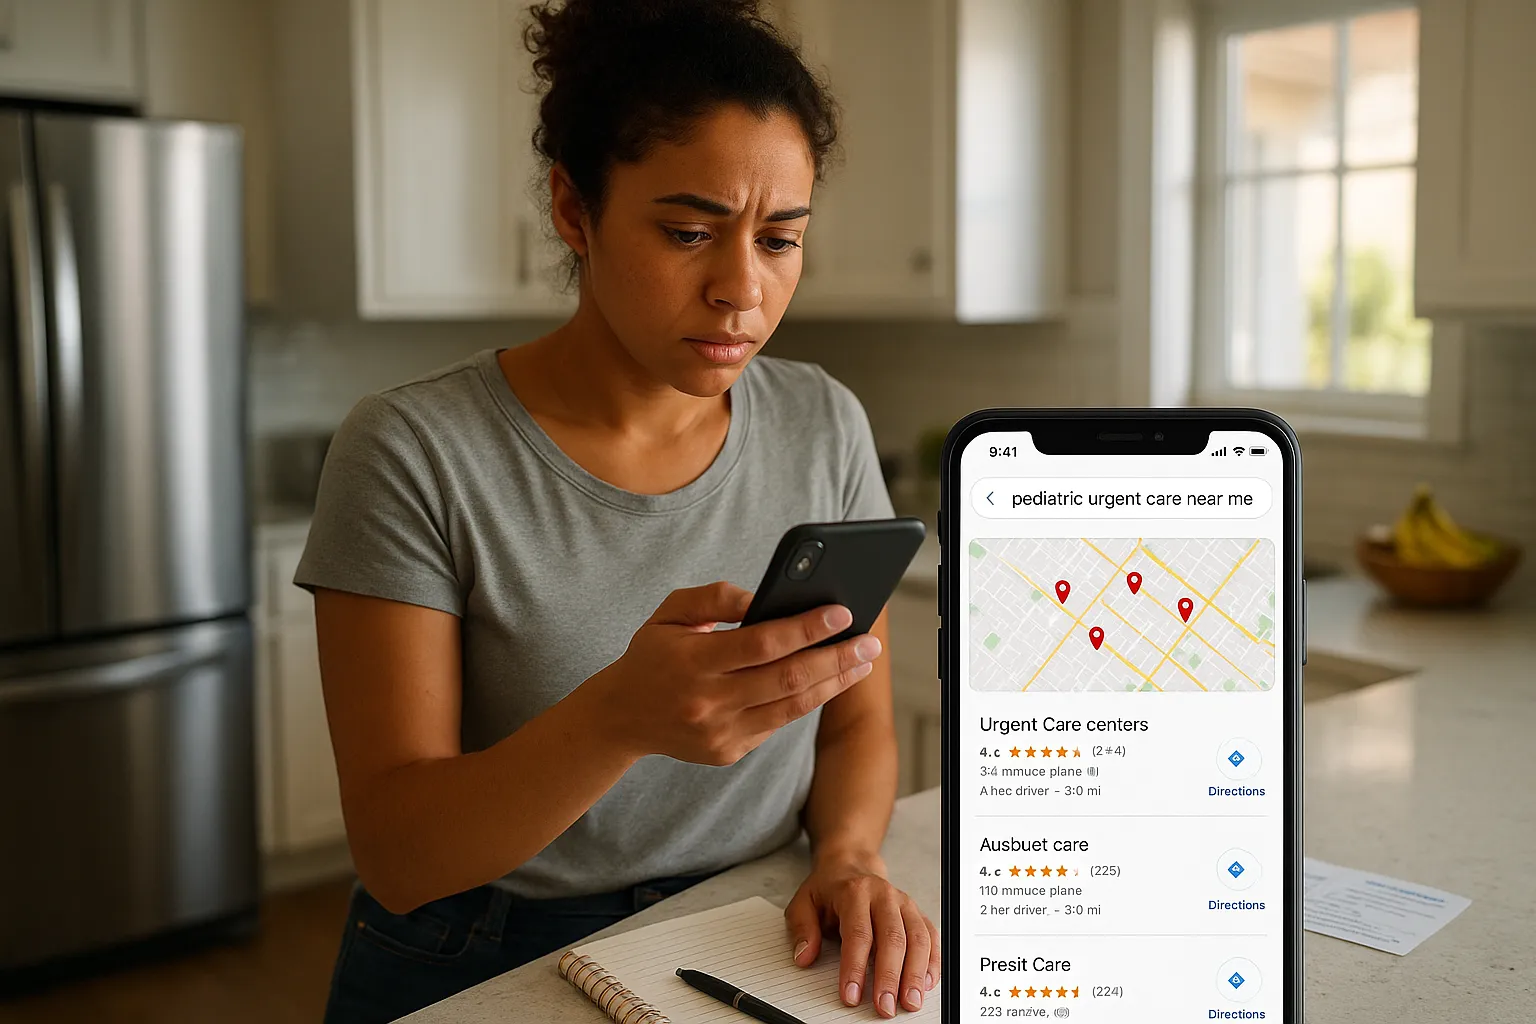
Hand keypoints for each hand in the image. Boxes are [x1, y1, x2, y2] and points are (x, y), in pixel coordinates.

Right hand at [587, 582, 882, 764]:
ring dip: (833, 683)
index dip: (806, 629)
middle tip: (870, 641)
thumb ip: (715, 598)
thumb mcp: (669, 613)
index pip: (761, 644)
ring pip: (791, 707)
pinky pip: (777, 723)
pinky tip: (829, 680)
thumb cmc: (653, 654)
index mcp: (692, 662)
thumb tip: (765, 597)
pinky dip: (807, 700)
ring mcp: (719, 733)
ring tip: (862, 661)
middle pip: (787, 680)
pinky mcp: (727, 752)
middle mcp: (707, 702)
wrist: (620, 717)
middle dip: (836, 658)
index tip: (841, 612)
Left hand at [783, 854, 939, 1016]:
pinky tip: (927, 984)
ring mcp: (904, 904)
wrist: (851, 865)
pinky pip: (931, 936)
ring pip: (917, 938)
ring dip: (915, 973)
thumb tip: (804, 958)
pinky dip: (932, 962)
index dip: (855, 967)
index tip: (851, 996)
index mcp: (854, 892)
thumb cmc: (828, 889)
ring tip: (910, 1002)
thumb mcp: (803, 902)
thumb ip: (802, 929)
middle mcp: (884, 896)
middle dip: (889, 977)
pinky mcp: (916, 913)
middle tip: (884, 1007)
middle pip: (892, 938)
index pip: (858, 933)